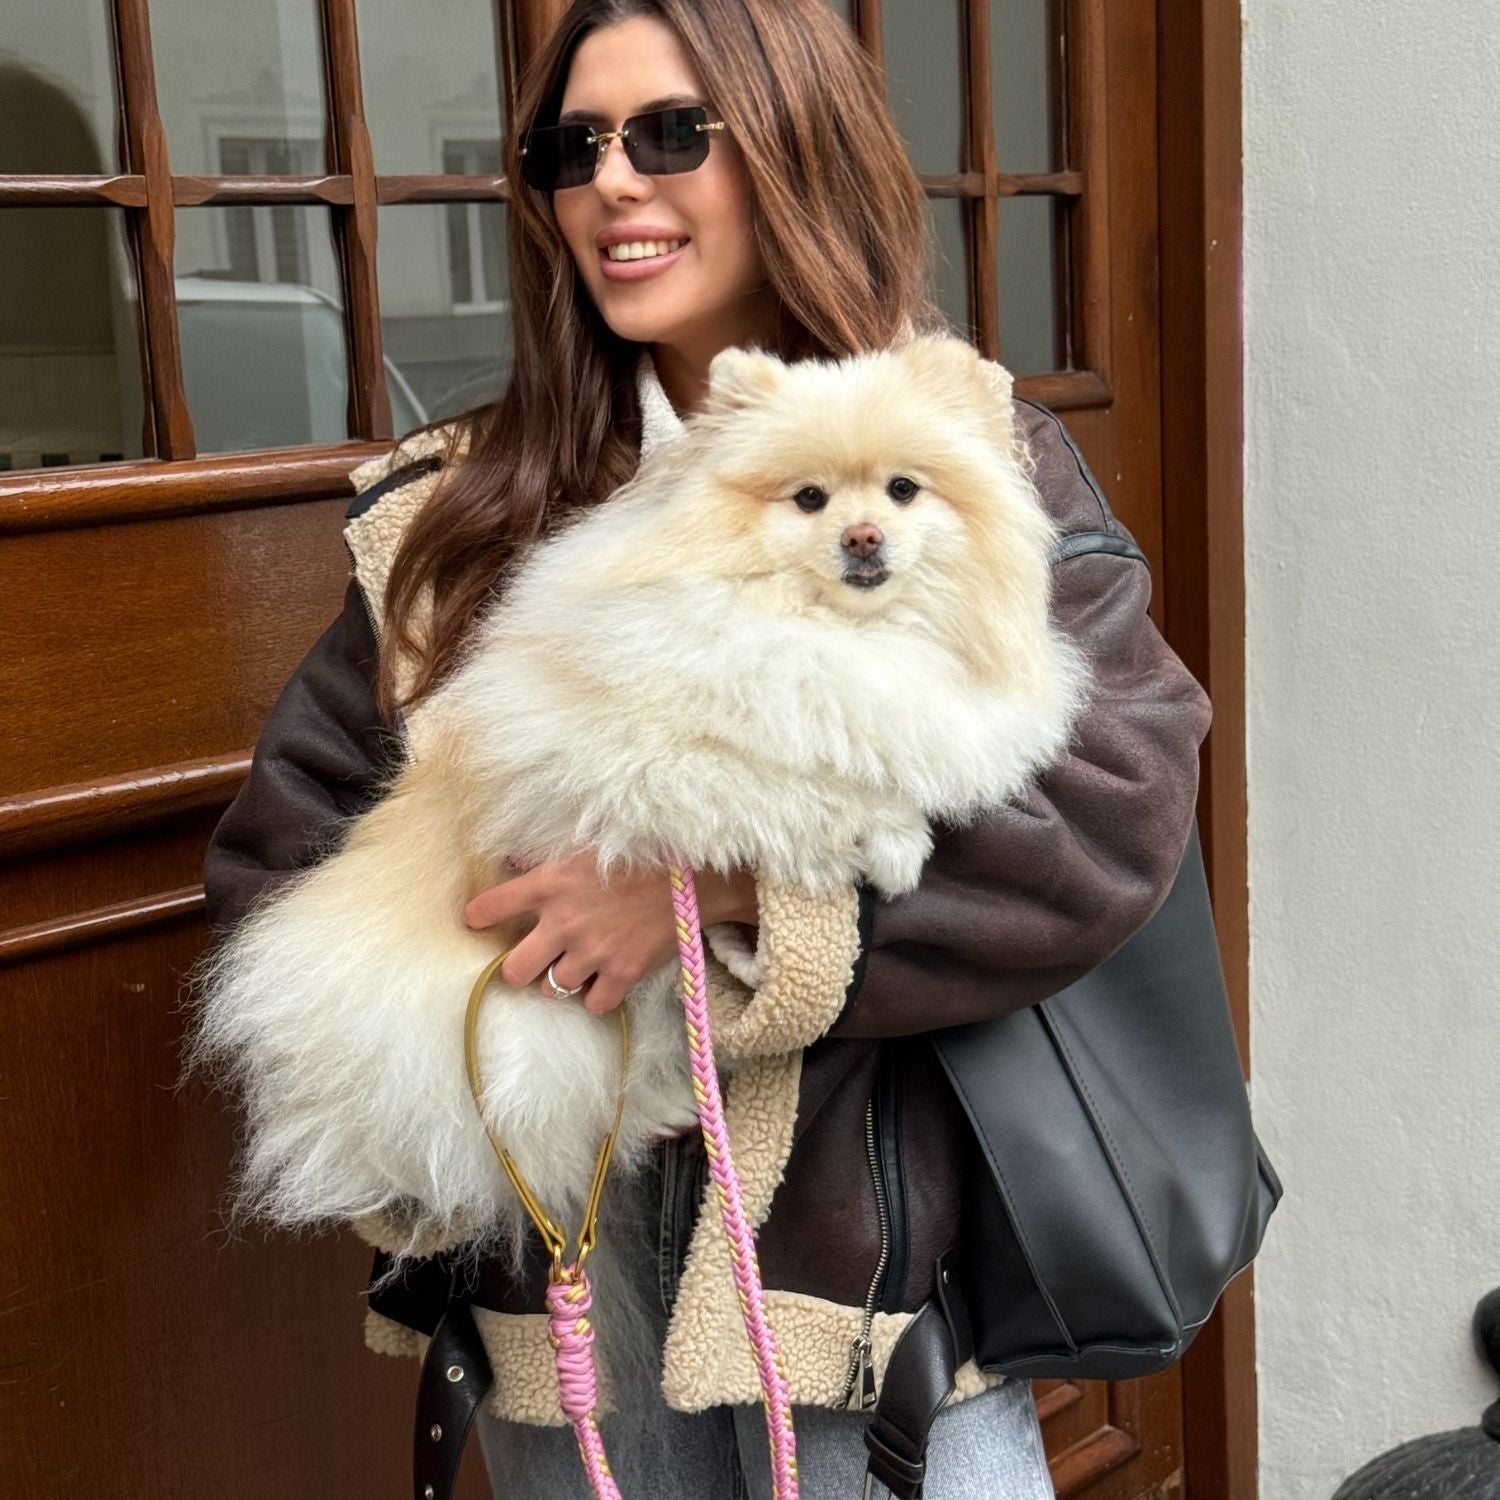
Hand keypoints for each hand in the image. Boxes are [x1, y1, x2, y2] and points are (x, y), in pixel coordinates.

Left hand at [462, 854, 757, 1015]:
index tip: (477, 922)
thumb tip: (512, 862)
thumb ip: (546, 858)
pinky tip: (603, 979)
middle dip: (518, 968)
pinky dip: (596, 996)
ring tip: (576, 964)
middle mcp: (564, 922)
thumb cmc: (641, 855)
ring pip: (552, 989)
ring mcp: (593, 952)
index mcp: (550, 884)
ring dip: (561, 979)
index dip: (478, 918)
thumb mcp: (587, 846)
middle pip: (513, 970)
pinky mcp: (622, 973)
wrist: (695, 879)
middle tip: (531, 959)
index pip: (491, 907)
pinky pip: (593, 1004)